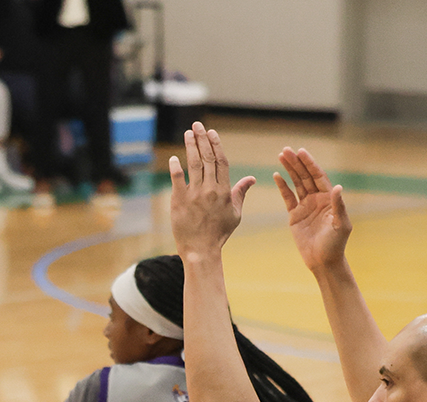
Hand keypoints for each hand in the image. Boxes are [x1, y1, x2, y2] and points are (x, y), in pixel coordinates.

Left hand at [168, 123, 255, 256]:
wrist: (201, 250)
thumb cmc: (219, 232)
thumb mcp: (235, 213)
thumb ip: (241, 193)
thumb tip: (252, 179)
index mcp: (224, 191)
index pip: (221, 162)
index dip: (216, 145)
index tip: (211, 132)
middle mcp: (210, 190)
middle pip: (207, 158)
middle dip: (202, 139)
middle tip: (197, 125)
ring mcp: (194, 194)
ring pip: (193, 164)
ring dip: (190, 146)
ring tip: (187, 133)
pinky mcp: (179, 201)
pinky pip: (177, 179)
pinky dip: (175, 167)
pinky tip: (174, 157)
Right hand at [274, 147, 351, 270]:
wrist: (323, 261)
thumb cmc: (336, 244)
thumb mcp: (340, 225)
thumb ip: (339, 206)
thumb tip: (338, 187)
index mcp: (328, 199)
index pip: (318, 176)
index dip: (310, 164)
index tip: (301, 152)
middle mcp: (317, 199)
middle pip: (305, 176)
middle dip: (297, 163)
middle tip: (286, 150)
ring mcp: (305, 206)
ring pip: (296, 183)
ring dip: (289, 170)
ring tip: (281, 156)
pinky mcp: (295, 215)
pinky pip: (288, 197)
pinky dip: (282, 186)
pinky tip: (277, 175)